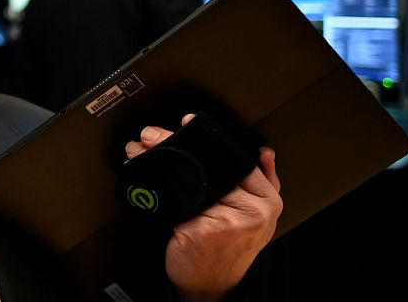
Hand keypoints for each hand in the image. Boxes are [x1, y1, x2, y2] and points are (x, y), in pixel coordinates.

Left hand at [124, 114, 282, 301]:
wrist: (210, 288)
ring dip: (157, 160)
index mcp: (267, 202)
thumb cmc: (225, 250)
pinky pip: (175, 199)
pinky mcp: (203, 230)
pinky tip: (142, 175)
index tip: (186, 123)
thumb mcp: (252, 216)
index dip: (208, 139)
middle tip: (152, 135)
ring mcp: (229, 221)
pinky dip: (154, 184)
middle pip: (209, 165)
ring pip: (188, 177)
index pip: (236, 158)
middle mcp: (253, 211)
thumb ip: (262, 183)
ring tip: (140, 152)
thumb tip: (265, 151)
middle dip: (174, 143)